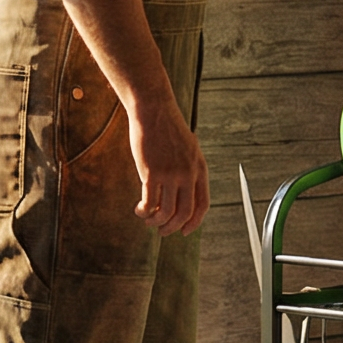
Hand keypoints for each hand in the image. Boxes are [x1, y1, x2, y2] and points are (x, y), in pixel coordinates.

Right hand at [127, 96, 208, 236]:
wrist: (154, 111)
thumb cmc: (167, 129)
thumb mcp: (188, 149)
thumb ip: (188, 170)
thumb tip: (180, 194)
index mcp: (200, 169)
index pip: (203, 205)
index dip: (194, 223)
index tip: (185, 231)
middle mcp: (188, 174)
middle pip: (185, 213)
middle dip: (173, 228)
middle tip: (162, 231)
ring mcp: (171, 174)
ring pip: (166, 212)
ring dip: (155, 222)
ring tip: (147, 220)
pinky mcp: (151, 172)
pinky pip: (149, 202)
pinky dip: (143, 211)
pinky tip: (139, 209)